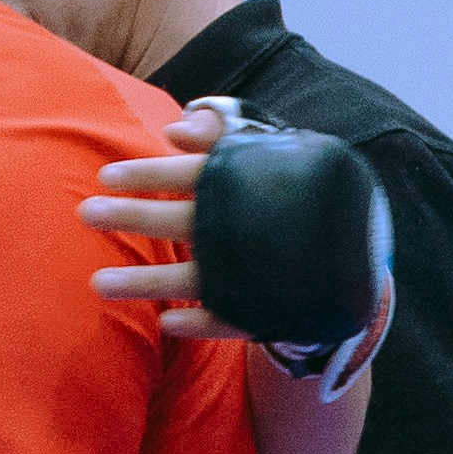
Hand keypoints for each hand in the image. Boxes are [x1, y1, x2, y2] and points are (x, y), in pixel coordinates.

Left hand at [85, 103, 393, 394]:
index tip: (106, 176)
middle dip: (132, 217)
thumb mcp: (273, 150)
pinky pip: (230, 321)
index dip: (148, 174)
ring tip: (98, 285)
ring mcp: (260, 271)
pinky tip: (166, 323)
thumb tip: (174, 130)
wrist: (365, 244)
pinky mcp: (272, 308)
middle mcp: (251, 226)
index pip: (193, 173)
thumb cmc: (300, 190)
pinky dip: (198, 323)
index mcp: (252, 183)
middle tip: (86, 214)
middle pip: (182, 221)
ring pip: (193, 279)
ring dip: (144, 283)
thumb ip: (223, 136)